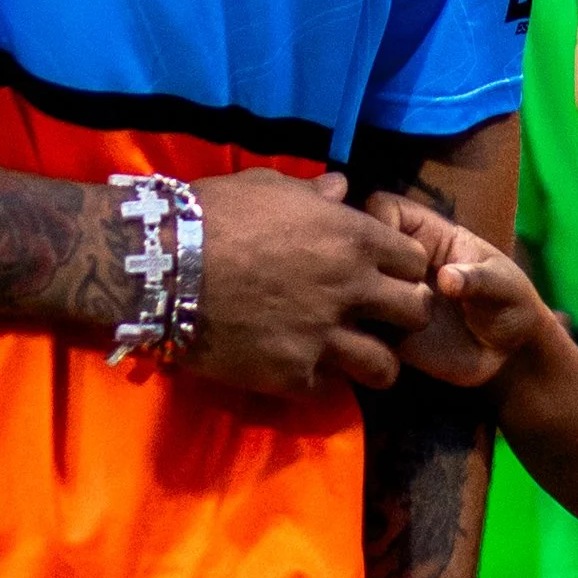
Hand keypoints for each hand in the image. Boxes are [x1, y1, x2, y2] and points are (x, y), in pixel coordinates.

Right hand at [189, 170, 435, 391]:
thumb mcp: (268, 188)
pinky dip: (321, 381)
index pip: (415, 260)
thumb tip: (341, 188)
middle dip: (403, 316)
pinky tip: (304, 368)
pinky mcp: (293, 374)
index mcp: (353, 237)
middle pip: (415, 313)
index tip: (384, 274)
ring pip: (385, 367)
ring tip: (357, 359)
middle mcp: (351, 288)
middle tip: (379, 318)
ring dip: (375, 362)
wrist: (163, 266)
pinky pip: (330, 389)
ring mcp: (325, 336)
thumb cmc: (215, 214)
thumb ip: (314, 193)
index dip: (402, 268)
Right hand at [363, 191, 549, 384]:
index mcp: (427, 233)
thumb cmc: (510, 305)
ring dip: (356, 302)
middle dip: (360, 262)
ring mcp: (387, 297)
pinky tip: (375, 343)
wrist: (507, 359)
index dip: (377, 222)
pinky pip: (356, 328)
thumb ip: (478, 279)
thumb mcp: (504, 286)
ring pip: (350, 286)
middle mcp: (399, 263)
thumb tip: (449, 279)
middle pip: (357, 244)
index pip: (384, 208)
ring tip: (386, 320)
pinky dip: (357, 334)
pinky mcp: (383, 332)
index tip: (387, 249)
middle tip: (385, 290)